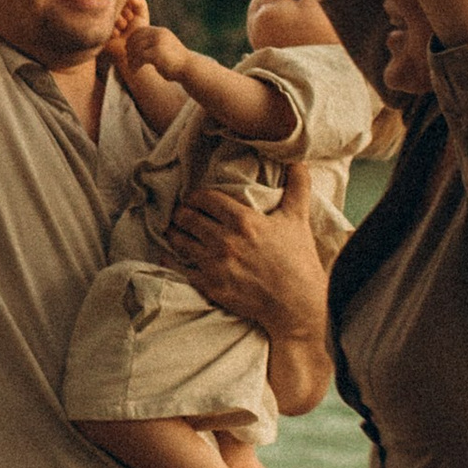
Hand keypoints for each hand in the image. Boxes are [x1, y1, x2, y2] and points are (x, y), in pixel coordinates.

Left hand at [120, 15, 188, 82]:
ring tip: (132, 68)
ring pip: (136, 48)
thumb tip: (133, 44)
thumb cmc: (175, 61)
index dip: (131, 41)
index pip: (139, 31)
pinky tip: (135, 71)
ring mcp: (158, 43)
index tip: (130, 52)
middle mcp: (159, 34)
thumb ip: (152, 43)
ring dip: (131, 59)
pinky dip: (134, 65)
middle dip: (129, 50)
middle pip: (135, 38)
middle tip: (129, 61)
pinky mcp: (157, 54)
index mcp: (161, 31)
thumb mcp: (164, 46)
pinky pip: (139, 58)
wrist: (189, 68)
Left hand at [158, 172, 331, 342]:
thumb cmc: (298, 261)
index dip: (196, 196)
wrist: (297, 305)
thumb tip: (299, 161)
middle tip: (182, 213)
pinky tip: (169, 255)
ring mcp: (215, 265)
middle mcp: (224, 241)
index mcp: (243, 221)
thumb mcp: (298, 219)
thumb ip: (298, 186)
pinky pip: (180, 269)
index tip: (195, 198)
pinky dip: (171, 260)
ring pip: (179, 241)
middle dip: (182, 213)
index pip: (205, 198)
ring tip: (175, 230)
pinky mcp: (210, 286)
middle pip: (187, 218)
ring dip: (174, 233)